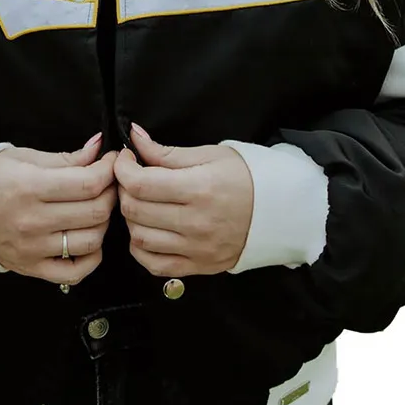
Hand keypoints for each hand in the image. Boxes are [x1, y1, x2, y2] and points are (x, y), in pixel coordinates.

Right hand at [0, 133, 117, 284]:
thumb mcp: (27, 158)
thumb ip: (68, 158)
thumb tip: (100, 148)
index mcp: (30, 187)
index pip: (88, 184)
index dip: (109, 171)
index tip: (112, 162)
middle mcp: (32, 220)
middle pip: (95, 212)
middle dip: (111, 194)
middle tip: (108, 184)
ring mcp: (33, 248)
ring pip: (91, 241)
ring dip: (103, 223)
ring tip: (95, 210)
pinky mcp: (32, 267)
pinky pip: (76, 272)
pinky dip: (91, 258)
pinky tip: (87, 240)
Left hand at [114, 124, 253, 276]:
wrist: (281, 210)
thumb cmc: (246, 177)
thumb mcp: (210, 155)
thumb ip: (166, 152)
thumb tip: (134, 138)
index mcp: (200, 189)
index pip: (140, 183)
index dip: (123, 168)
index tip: (126, 159)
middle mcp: (196, 222)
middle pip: (135, 210)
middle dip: (123, 190)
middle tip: (132, 178)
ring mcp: (197, 248)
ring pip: (139, 238)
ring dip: (131, 218)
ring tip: (141, 203)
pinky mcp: (198, 266)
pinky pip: (154, 264)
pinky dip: (141, 248)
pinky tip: (147, 230)